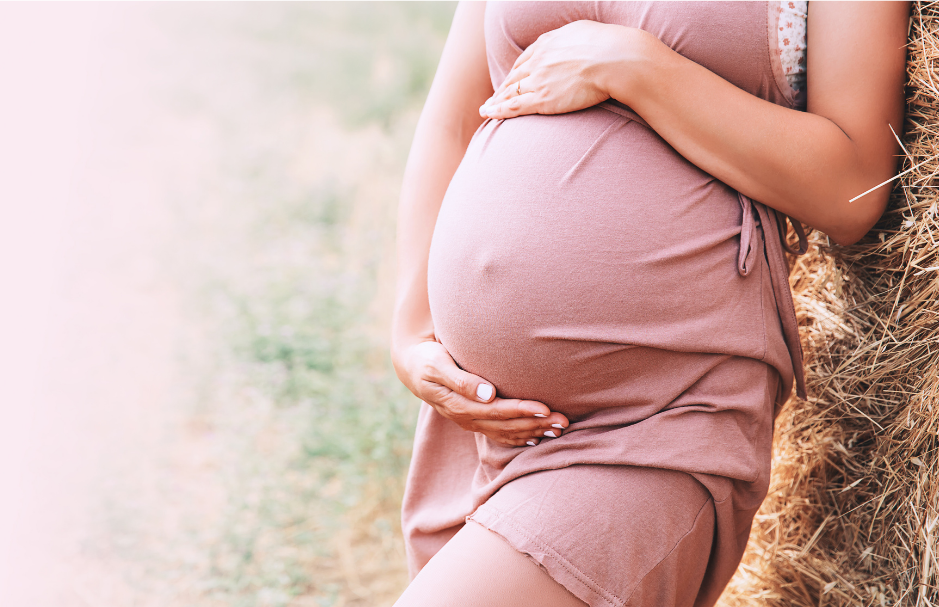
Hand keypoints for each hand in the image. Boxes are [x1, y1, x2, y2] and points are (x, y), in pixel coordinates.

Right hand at [393, 339, 569, 446]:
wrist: (413, 368)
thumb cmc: (427, 360)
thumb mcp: (438, 365)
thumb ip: (462, 380)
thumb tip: (487, 394)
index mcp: (458, 405)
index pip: (496, 411)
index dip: (521, 411)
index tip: (545, 408)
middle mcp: (467, 418)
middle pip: (506, 425)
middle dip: (536, 424)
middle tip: (563, 421)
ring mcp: (471, 422)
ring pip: (507, 432)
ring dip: (534, 431)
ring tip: (560, 429)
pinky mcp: (474, 420)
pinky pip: (500, 434)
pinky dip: (520, 437)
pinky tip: (537, 438)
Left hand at [478, 20, 637, 119]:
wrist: (613, 59)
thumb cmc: (607, 45)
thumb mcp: (582, 32)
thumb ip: (570, 39)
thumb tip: (572, 42)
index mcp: (547, 43)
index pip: (525, 60)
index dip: (516, 72)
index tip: (511, 79)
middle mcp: (538, 61)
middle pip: (514, 77)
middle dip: (502, 88)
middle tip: (493, 98)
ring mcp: (538, 80)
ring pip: (510, 92)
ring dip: (496, 102)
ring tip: (486, 109)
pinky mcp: (543, 99)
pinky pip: (514, 106)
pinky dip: (499, 110)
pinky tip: (489, 114)